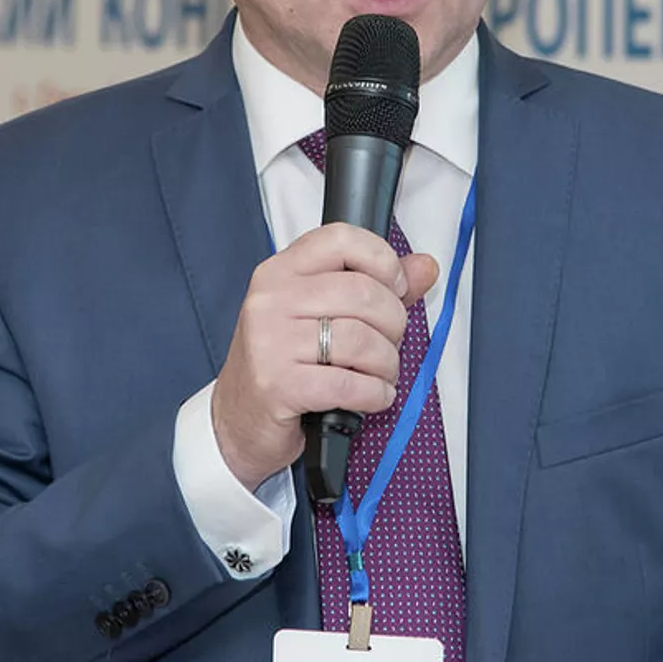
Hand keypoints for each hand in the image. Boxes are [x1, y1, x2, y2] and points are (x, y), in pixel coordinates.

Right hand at [211, 224, 438, 491]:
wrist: (237, 422)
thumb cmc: (283, 364)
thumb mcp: (320, 316)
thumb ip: (376, 286)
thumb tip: (425, 266)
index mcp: (280, 272)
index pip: (341, 239)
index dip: (383, 261)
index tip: (396, 289)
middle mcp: (270, 300)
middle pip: (362, 293)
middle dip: (393, 324)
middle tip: (390, 344)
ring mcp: (270, 342)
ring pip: (361, 340)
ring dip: (386, 365)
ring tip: (381, 375)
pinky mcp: (278, 385)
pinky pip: (350, 385)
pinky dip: (375, 394)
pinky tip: (373, 397)